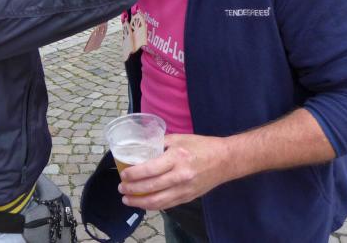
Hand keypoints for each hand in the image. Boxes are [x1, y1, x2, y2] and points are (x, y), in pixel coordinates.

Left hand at [117, 134, 234, 210]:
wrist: (225, 160)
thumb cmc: (202, 146)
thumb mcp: (180, 138)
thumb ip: (161, 142)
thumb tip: (142, 145)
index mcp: (177, 158)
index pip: (150, 169)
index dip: (133, 174)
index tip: (123, 174)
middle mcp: (180, 175)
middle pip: (151, 187)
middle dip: (132, 190)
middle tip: (121, 187)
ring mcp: (185, 189)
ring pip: (158, 201)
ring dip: (139, 202)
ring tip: (127, 199)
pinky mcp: (188, 197)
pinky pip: (167, 205)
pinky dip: (153, 206)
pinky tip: (143, 203)